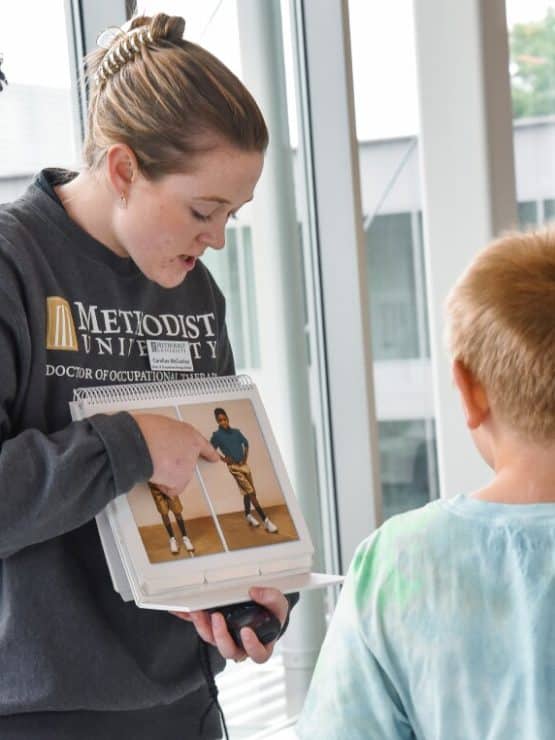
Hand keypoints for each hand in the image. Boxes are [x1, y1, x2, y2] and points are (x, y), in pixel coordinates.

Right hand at [131, 413, 218, 496]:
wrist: (139, 442)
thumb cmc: (143, 431)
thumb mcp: (158, 426)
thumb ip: (166, 435)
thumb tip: (157, 441)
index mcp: (188, 432)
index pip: (202, 444)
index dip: (209, 452)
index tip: (215, 458)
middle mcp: (192, 449)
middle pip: (187, 463)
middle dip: (174, 465)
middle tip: (158, 461)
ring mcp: (188, 465)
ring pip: (178, 477)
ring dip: (167, 475)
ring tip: (152, 465)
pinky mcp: (180, 480)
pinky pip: (172, 489)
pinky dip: (164, 487)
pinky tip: (155, 477)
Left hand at [170, 587, 289, 663]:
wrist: (264, 611)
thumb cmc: (272, 614)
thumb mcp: (279, 605)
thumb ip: (271, 598)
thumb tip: (255, 592)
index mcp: (260, 646)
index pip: (257, 653)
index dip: (251, 645)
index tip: (246, 632)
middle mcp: (242, 647)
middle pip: (229, 650)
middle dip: (221, 635)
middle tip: (217, 617)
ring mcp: (226, 639)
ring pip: (212, 641)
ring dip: (203, 627)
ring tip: (198, 611)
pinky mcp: (214, 630)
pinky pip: (202, 628)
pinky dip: (192, 619)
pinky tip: (184, 611)